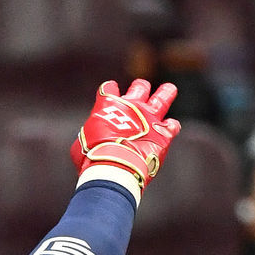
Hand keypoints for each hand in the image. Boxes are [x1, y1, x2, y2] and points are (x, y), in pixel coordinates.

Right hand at [70, 79, 180, 198]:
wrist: (115, 167)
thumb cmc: (93, 157)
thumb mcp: (81, 144)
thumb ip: (91, 137)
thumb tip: (92, 142)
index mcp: (108, 105)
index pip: (109, 89)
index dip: (109, 91)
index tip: (109, 93)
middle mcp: (132, 106)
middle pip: (139, 88)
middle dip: (139, 88)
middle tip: (140, 90)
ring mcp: (150, 118)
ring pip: (162, 98)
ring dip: (165, 93)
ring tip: (169, 90)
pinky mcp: (163, 133)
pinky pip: (172, 126)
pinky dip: (171, 127)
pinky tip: (170, 128)